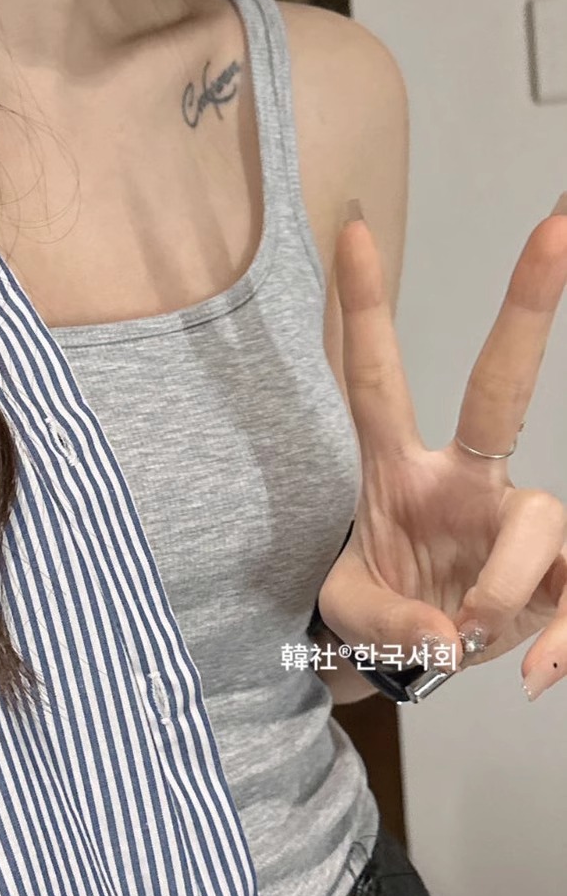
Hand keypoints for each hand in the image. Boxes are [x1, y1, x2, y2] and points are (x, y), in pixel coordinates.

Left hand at [317, 195, 566, 700]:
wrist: (409, 657)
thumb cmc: (371, 611)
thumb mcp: (349, 618)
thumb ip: (386, 626)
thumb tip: (448, 636)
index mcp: (395, 470)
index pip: (375, 381)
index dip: (362, 309)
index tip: (352, 230)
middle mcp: (463, 477)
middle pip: (500, 385)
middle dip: (526, 308)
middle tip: (557, 225)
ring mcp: (512, 517)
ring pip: (541, 516)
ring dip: (505, 584)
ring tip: (471, 633)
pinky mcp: (553, 568)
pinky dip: (561, 637)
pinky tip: (534, 671)